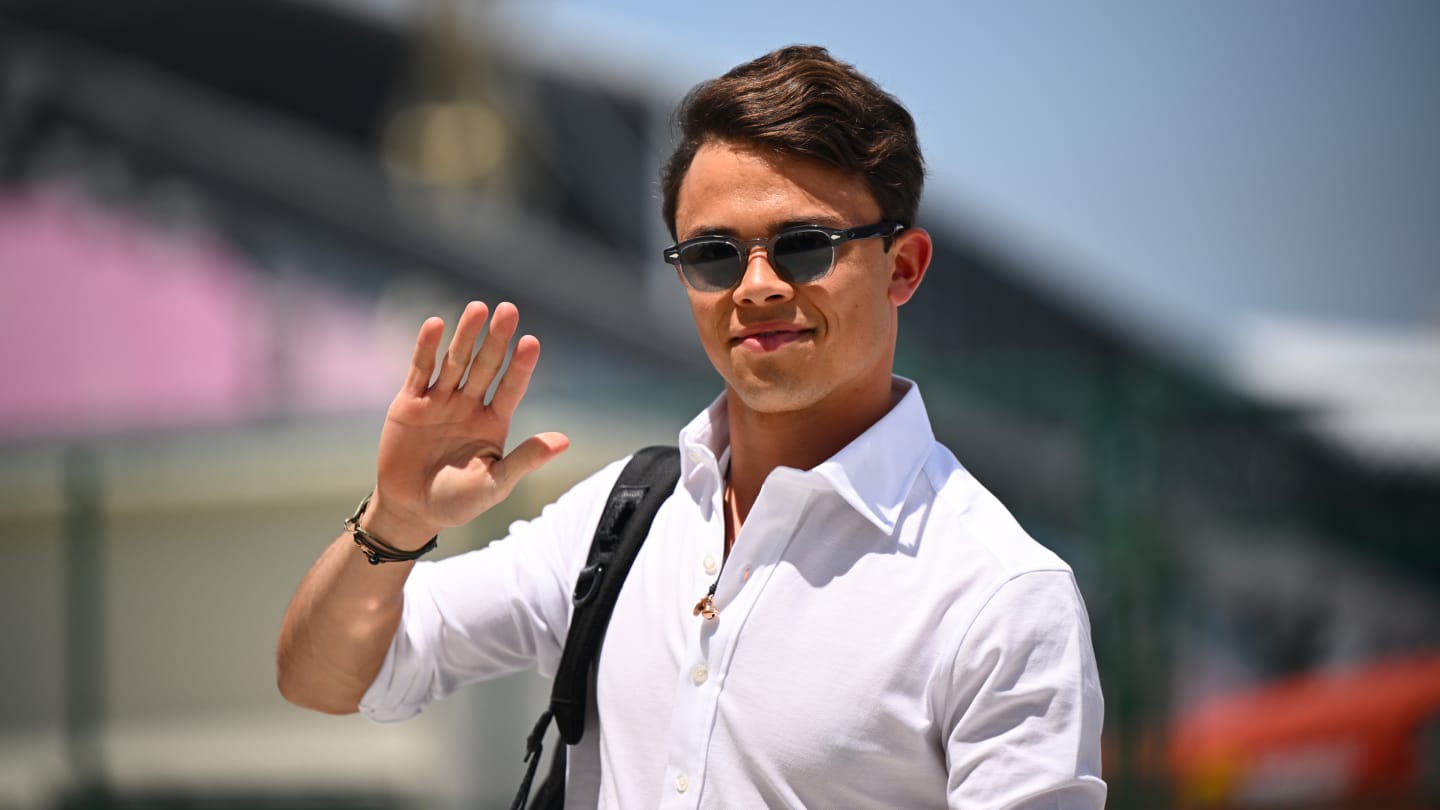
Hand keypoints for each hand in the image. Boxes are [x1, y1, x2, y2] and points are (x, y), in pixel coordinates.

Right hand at [368, 301, 568, 545]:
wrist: (411, 509)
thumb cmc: (459, 501)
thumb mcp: (495, 483)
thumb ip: (524, 460)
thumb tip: (564, 441)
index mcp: (494, 422)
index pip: (511, 387)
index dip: (520, 365)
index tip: (531, 342)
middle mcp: (469, 405)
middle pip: (485, 366)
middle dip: (496, 339)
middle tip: (508, 310)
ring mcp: (440, 401)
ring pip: (455, 362)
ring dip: (465, 336)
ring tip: (477, 308)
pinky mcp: (410, 403)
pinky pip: (420, 371)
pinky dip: (426, 348)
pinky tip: (435, 324)